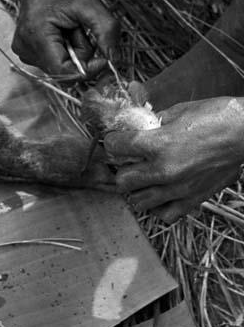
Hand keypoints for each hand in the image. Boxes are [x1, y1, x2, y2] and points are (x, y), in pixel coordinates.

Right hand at [12, 0, 118, 77]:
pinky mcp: (25, 49)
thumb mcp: (91, 5)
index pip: (64, 72)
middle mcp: (24, 48)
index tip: (104, 57)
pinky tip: (60, 30)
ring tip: (68, 25)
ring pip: (60, 66)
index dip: (88, 70)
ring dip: (72, 50)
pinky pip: (53, 60)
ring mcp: (22, 50)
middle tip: (78, 27)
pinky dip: (63, 49)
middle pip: (64, 70)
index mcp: (35, 37)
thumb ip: (107, 32)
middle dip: (79, 53)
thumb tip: (114, 60)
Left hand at [104, 97, 243, 222]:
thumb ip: (152, 123)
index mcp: (158, 144)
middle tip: (127, 161)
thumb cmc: (214, 116)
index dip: (112, 141)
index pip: (115, 147)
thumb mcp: (177, 111)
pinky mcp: (194, 199)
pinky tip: (160, 193)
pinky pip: (164, 214)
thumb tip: (136, 126)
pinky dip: (157, 207)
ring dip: (136, 189)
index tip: (116, 139)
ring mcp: (179, 188)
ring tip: (143, 178)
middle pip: (122, 180)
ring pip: (139, 201)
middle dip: (121, 168)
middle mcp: (165, 170)